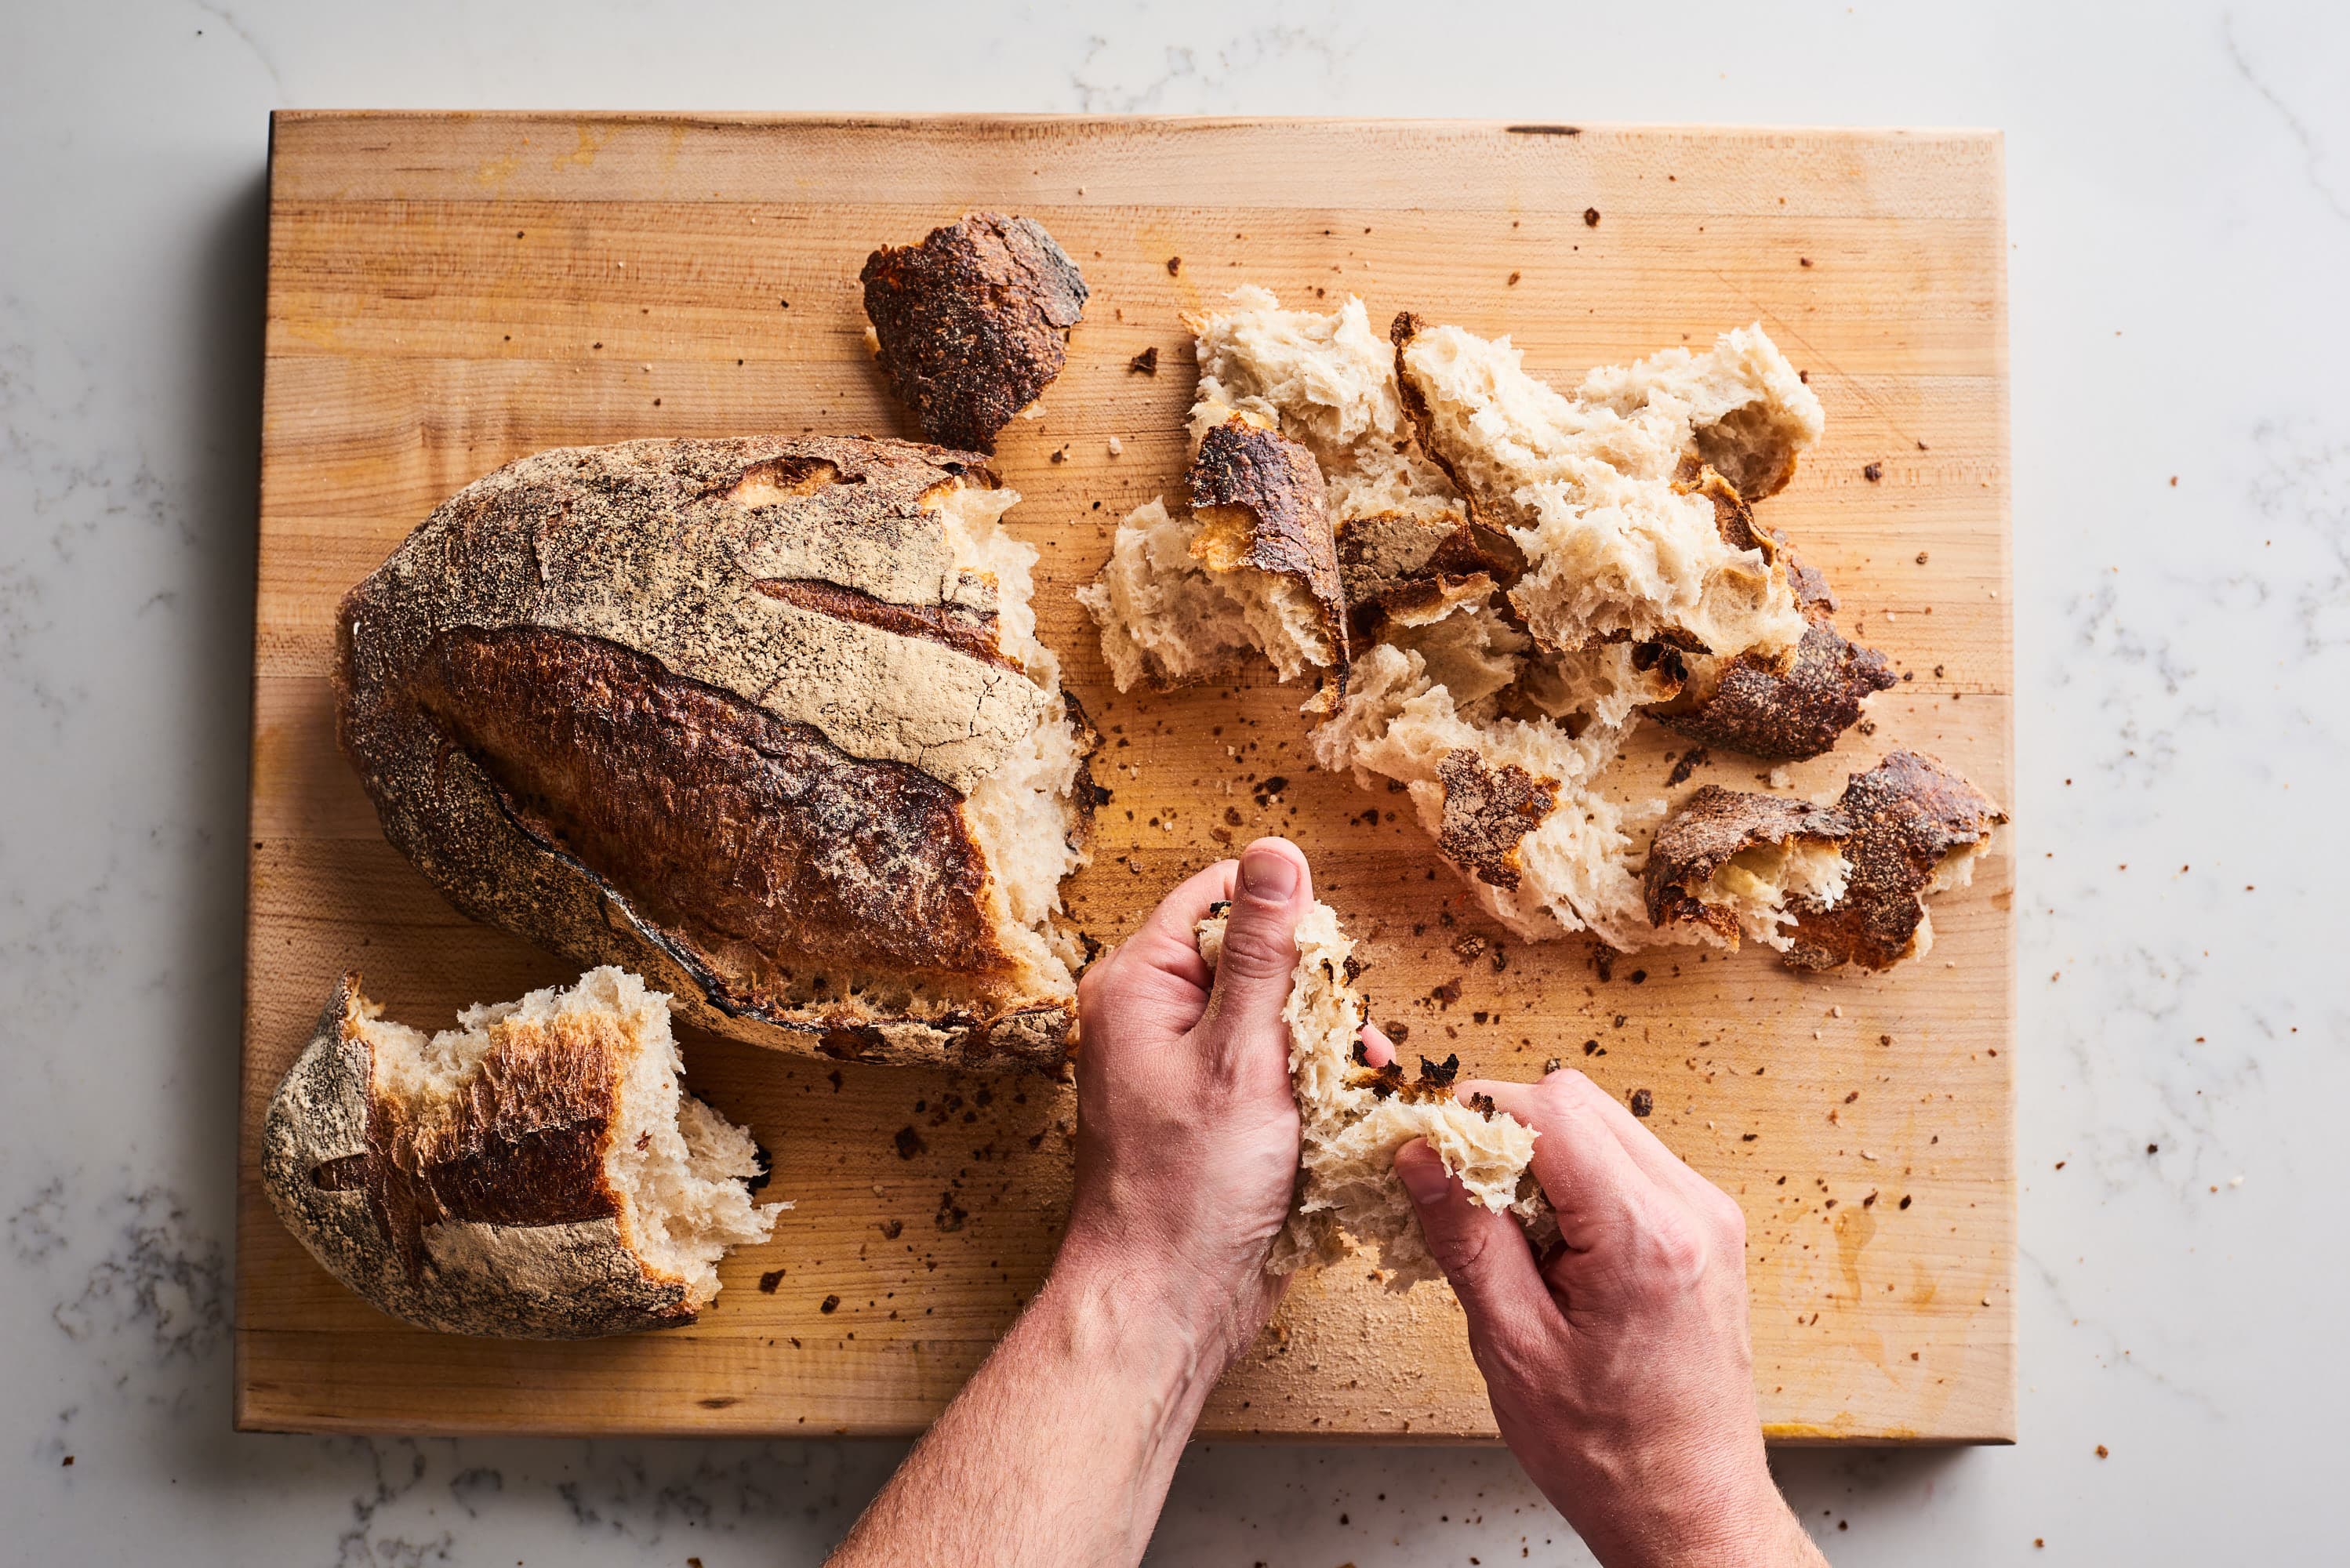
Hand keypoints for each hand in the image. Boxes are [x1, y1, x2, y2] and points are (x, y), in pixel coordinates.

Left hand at [1058, 837, 1313, 1373]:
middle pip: (1258, 956)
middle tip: (1342, 1051)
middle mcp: (1153, 1014)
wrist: (1167, 1303)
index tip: (1321, 977)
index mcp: (1140, 982)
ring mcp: (1183, 1066)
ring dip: (1323, 1050)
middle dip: (1314, 998)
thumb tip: (1277, 852)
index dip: (1285, 923)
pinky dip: (1311, 1092)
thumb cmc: (1190, 1188)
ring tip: (1348, 1094)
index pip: (1222, 896)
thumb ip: (1265, 952)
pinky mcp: (1213, 1113)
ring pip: (1276, 1018)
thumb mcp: (1240, 1055)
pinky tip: (1336, 1124)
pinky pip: (1274, 1072)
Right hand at [1395, 1070, 1824, 1567]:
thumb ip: (1467, 1236)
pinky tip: (1548, 1242)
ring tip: (1505, 1229)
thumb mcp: (1512, 1346)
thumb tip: (1422, 1155)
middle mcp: (1692, 1211)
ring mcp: (1708, 1216)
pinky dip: (1576, 1179)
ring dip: (1541, 1155)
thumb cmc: (1609, 1452)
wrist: (1690, 1510)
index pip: (1550, 1110)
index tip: (1426, 1144)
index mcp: (1645, 1236)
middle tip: (1458, 1191)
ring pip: (1603, 1124)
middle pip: (1578, 1101)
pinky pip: (1628, 1162)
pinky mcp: (1706, 1229)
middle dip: (1505, 1129)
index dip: (1475, 1111)